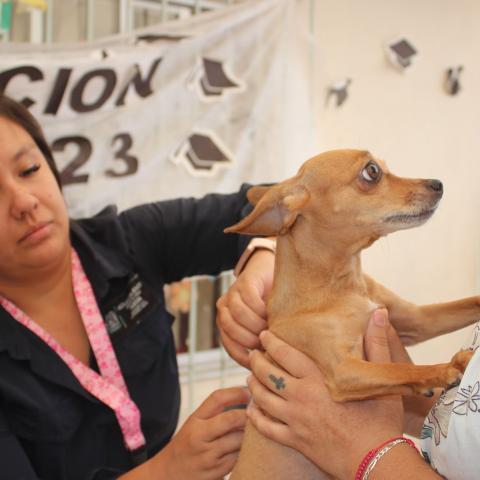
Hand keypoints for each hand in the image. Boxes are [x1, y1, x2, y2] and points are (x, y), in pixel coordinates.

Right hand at [157, 387, 248, 479]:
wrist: (167, 475)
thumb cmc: (187, 446)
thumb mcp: (194, 425)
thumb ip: (215, 413)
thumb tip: (246, 399)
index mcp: (195, 419)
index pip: (217, 398)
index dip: (236, 392)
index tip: (249, 393)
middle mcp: (199, 436)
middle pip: (231, 418)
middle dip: (248, 415)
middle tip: (258, 413)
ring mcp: (208, 455)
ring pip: (239, 439)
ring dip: (251, 434)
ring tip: (257, 429)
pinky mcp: (216, 472)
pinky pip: (238, 457)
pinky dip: (246, 451)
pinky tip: (249, 448)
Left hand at [216, 249, 273, 367]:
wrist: (271, 272)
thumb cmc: (271, 306)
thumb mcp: (264, 326)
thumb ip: (260, 343)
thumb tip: (266, 370)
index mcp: (226, 322)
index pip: (228, 345)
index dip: (242, 356)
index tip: (258, 364)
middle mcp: (224, 308)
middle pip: (230, 329)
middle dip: (250, 339)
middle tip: (268, 343)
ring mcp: (232, 293)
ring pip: (238, 314)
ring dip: (256, 324)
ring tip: (271, 328)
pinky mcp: (244, 281)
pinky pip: (249, 299)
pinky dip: (260, 308)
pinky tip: (271, 312)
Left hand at [246, 309, 403, 479]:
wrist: (378, 464)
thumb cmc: (381, 421)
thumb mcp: (381, 379)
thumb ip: (377, 344)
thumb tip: (379, 313)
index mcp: (317, 380)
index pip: (285, 354)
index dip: (271, 342)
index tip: (263, 334)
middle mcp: (301, 398)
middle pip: (267, 374)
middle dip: (255, 361)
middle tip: (251, 353)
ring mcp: (295, 421)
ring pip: (262, 399)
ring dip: (252, 386)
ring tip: (249, 377)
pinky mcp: (295, 441)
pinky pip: (267, 429)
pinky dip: (256, 418)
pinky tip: (252, 411)